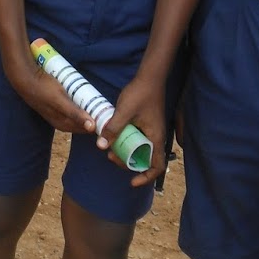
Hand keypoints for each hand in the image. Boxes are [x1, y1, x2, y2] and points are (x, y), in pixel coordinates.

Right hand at [2, 55, 97, 136]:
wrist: (24, 78)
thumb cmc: (43, 90)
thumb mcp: (60, 101)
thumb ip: (75, 113)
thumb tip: (92, 128)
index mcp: (63, 124)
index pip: (86, 128)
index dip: (98, 123)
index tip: (109, 115)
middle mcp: (61, 120)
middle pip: (82, 120)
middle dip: (94, 114)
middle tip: (105, 104)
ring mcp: (58, 111)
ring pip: (77, 112)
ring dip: (87, 107)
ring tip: (98, 98)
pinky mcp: (56, 103)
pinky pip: (72, 105)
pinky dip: (79, 101)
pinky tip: (83, 93)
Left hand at [97, 69, 167, 186]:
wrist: (149, 77)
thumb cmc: (140, 94)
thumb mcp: (124, 112)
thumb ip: (113, 129)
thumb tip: (101, 146)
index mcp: (155, 138)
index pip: (157, 166)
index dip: (146, 178)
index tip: (132, 181)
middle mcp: (156, 137)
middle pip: (146, 161)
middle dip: (129, 163)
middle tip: (112, 157)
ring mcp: (152, 131)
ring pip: (141, 151)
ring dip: (127, 153)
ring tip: (111, 147)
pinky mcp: (147, 124)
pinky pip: (139, 140)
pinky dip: (128, 143)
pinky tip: (116, 136)